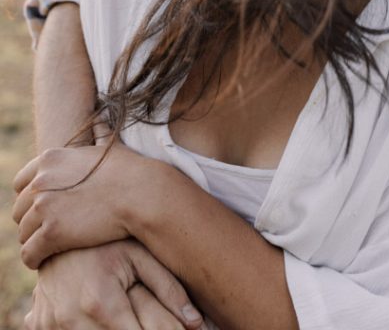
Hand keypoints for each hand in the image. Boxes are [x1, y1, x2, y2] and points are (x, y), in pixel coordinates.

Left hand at [13, 142, 149, 267]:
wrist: (141, 193)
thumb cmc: (130, 171)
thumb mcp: (108, 146)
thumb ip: (98, 133)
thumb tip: (101, 117)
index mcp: (50, 159)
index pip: (20, 184)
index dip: (31, 198)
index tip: (46, 208)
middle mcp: (41, 181)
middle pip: (19, 210)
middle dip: (32, 221)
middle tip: (51, 230)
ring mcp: (44, 206)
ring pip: (23, 233)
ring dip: (35, 241)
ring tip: (50, 247)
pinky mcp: (51, 232)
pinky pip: (29, 254)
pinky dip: (35, 259)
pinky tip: (47, 260)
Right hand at [24, 240, 204, 328]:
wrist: (62, 220)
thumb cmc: (109, 238)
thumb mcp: (140, 256)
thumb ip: (169, 289)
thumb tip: (197, 323)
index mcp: (100, 302)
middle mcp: (71, 318)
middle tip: (149, 321)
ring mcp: (52, 323)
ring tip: (131, 316)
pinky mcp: (40, 324)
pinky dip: (89, 327)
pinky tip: (105, 318)